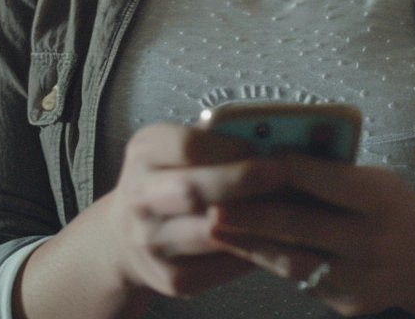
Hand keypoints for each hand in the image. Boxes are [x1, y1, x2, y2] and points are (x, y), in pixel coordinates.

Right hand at [96, 122, 273, 298]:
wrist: (127, 232)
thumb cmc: (168, 177)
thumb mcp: (175, 145)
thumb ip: (213, 140)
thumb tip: (272, 137)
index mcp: (144, 153)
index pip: (186, 147)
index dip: (228, 148)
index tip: (261, 148)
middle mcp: (140, 197)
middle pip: (193, 191)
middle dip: (244, 181)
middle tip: (282, 173)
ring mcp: (151, 241)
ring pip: (211, 234)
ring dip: (254, 221)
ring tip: (288, 206)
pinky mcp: (170, 277)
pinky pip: (219, 267)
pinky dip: (251, 252)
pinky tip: (273, 238)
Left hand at [206, 154, 414, 316]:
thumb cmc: (390, 207)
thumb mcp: (373, 180)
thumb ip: (331, 174)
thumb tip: (271, 157)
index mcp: (378, 197)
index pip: (324, 179)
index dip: (283, 170)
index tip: (245, 159)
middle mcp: (370, 239)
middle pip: (302, 225)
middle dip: (252, 216)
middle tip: (212, 204)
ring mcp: (360, 277)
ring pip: (294, 260)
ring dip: (250, 244)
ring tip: (215, 228)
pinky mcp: (349, 304)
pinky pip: (302, 281)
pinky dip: (271, 262)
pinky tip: (244, 249)